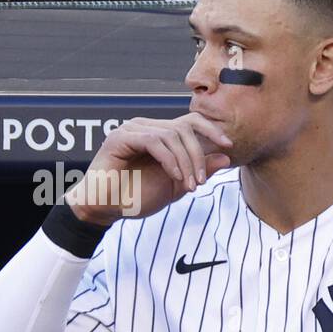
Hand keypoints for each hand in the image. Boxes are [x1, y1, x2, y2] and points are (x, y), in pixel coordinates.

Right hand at [65, 113, 233, 226]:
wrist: (104, 210)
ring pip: (172, 135)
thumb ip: (197, 170)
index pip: (189, 122)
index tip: (229, 146)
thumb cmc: (134, 198)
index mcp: (157, 134)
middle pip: (184, 128)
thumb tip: (225, 157)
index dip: (211, 129)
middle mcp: (145, 126)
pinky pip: (154, 141)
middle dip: (198, 155)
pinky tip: (175, 176)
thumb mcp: (175, 185)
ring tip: (189, 185)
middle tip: (201, 182)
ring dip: (186, 162)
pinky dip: (169, 159)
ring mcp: (131, 129)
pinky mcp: (120, 138)